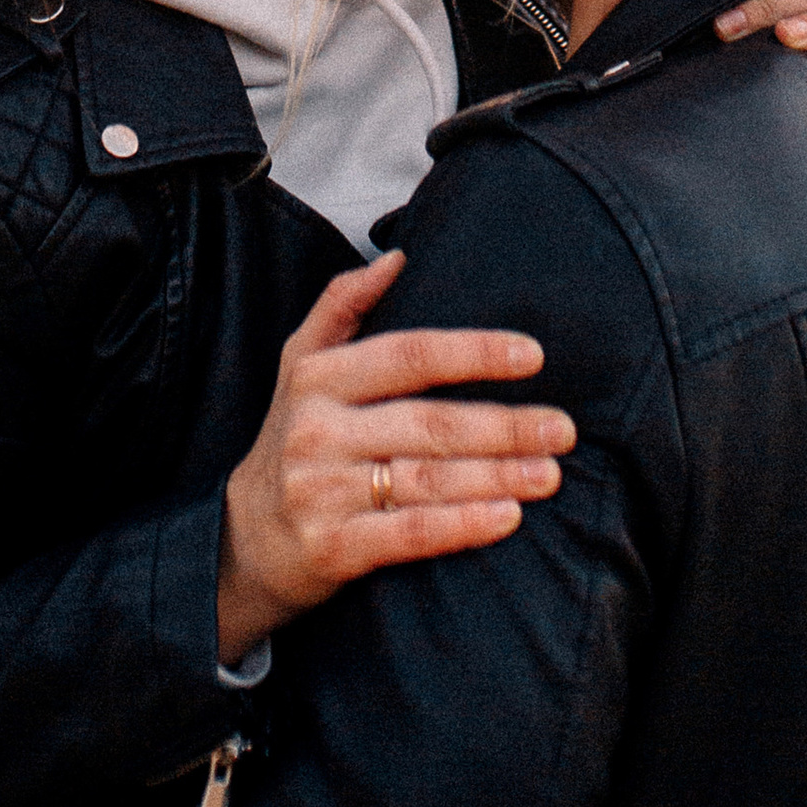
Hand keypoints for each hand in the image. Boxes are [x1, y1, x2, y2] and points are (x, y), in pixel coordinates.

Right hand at [216, 254, 575, 665]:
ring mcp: (321, 491)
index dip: (472, 352)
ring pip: (425, 479)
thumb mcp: (300, 365)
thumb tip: (398, 258)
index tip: (533, 355)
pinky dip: (461, 526)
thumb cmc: (292, 440)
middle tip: (563, 428)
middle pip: (428, 423)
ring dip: (496, 476)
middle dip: (504, 425)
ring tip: (549, 473)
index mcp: (318, 377)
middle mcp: (316, 430)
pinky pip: (408, 534)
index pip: (407, 354)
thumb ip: (343, 305)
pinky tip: (507, 519)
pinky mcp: (331, 548)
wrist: (243, 540)